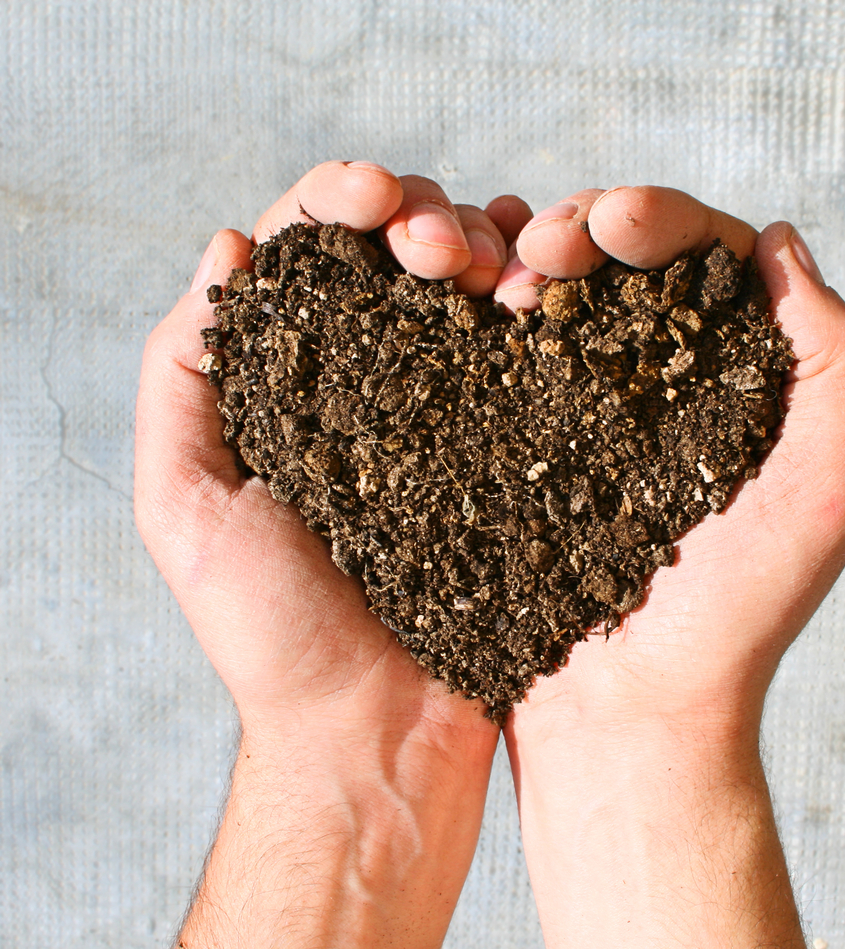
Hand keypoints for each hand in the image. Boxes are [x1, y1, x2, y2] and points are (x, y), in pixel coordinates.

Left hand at [135, 162, 515, 948]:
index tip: (374, 199)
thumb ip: (182, 376)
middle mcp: (371, 385)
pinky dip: (538, 302)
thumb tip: (227, 248)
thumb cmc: (274, 634)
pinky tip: (545, 284)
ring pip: (469, 288)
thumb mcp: (184, 504)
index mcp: (289, 382)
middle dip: (420, 216)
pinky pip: (527, 356)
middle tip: (442, 249)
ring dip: (484, 245)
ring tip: (497, 261)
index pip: (309, 254)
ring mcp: (450, 415)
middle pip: (395, 253)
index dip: (338, 201)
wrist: (377, 735)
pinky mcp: (511, 453)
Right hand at [497, 185, 844, 948]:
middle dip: (580, 228)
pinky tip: (459, 295)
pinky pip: (493, 360)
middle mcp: (655, 385)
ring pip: (551, 299)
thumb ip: (835, 360)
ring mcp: (576, 414)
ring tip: (493, 270)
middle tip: (540, 247)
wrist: (624, 716)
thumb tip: (777, 242)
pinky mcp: (512, 449)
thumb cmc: (730, 620)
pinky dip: (474, 314)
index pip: (702, 259)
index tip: (610, 224)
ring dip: (521, 261)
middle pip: (619, 265)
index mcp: (732, 380)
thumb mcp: (823, 492)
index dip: (658, 219)